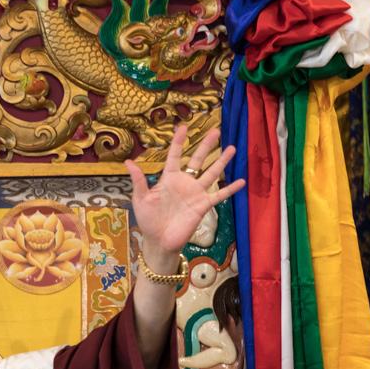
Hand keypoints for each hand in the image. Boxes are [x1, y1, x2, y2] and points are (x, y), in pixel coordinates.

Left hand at [124, 126, 244, 271]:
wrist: (159, 241)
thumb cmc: (148, 220)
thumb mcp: (141, 199)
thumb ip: (138, 180)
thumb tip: (127, 161)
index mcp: (168, 179)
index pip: (175, 156)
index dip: (179, 142)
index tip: (184, 127)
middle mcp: (184, 183)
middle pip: (198, 160)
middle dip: (206, 145)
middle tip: (216, 131)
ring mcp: (195, 193)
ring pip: (212, 173)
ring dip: (222, 161)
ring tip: (232, 147)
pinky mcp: (203, 205)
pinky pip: (219, 195)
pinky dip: (231, 188)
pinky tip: (242, 180)